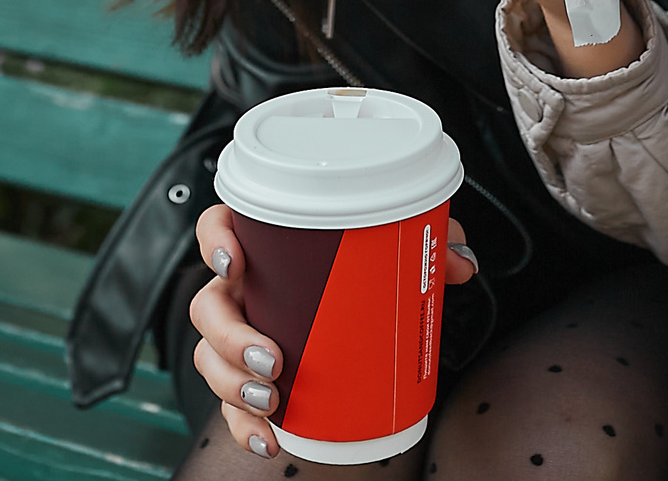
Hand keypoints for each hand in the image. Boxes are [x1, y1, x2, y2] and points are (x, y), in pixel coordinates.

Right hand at [191, 202, 477, 458]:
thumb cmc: (359, 274)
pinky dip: (243, 427)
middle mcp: (242, 291)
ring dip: (232, 385)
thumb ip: (428, 245)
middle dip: (231, 338)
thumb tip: (459, 263)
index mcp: (264, 250)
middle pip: (208, 308)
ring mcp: (238, 336)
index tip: (235, 262)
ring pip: (209, 359)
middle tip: (273, 360)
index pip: (219, 227)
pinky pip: (228, 407)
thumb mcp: (397, 251)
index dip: (215, 240)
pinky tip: (269, 440)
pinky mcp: (248, 379)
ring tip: (272, 400)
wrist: (360, 322)